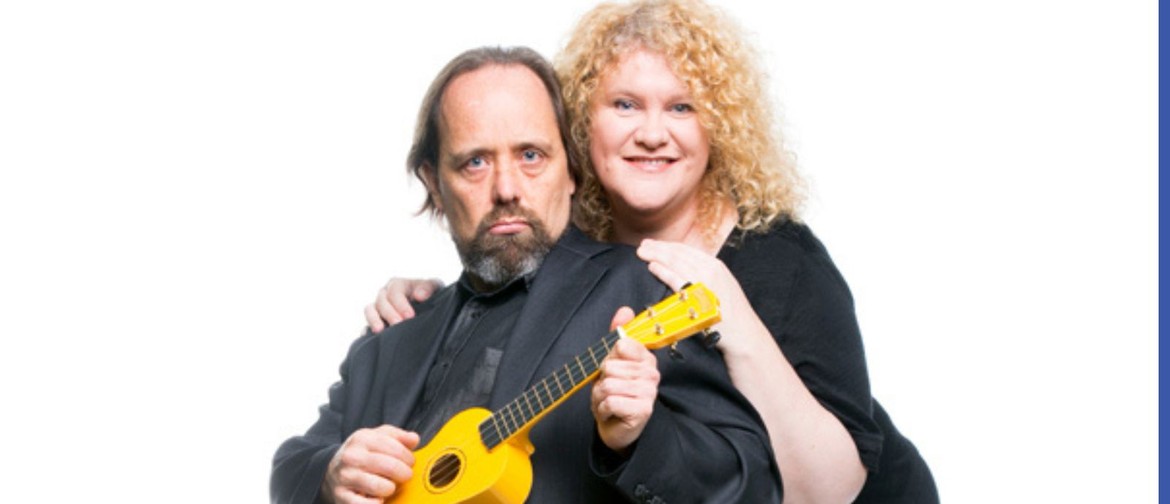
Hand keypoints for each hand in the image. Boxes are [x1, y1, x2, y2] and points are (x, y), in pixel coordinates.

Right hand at [321, 425, 418, 503]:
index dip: (408, 457)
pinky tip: (377, 498)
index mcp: (362, 439)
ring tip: (388, 485)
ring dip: (390, 488)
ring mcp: (346, 477)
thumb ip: (398, 436)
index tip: (410, 462)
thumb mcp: (376, 437)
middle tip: (404, 475)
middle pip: (391, 467)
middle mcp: (352, 457)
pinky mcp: (342, 497)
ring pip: (382, 487)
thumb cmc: (361, 454)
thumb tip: (414, 439)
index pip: (395, 448)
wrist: (329, 471)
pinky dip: (377, 503)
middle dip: (404, 474)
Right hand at [364, 278, 443, 331]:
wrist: (428, 310)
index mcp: (398, 285)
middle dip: (389, 313)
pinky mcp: (375, 322)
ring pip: (370, 310)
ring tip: (380, 330)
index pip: (394, 291)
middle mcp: (385, 295)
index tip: (410, 316)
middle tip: (398, 324)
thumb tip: (419, 295)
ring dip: (374, 320)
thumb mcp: (434, 287)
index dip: (401, 303)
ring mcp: (378, 309)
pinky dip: (366, 331)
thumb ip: (428, 287)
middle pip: (381, 301)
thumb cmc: (430, 296)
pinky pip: (366, 325)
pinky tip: (371, 337)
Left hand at [591, 307, 659, 454]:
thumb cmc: (614, 393)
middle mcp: (652, 372)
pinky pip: (610, 401)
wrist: (616, 428)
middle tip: (608, 392)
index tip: (613, 369)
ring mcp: (649, 391)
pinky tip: (611, 413)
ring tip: (608, 402)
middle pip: (609, 366)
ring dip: (599, 397)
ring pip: (608, 384)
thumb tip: (625, 310)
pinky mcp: (643, 409)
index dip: (609, 357)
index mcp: (646, 358)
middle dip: (600, 382)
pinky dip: (603, 410)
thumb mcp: (612, 362)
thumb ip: (617, 335)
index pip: (622, 344)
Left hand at [636, 239, 766, 357]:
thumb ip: (704, 276)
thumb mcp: (720, 287)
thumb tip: (684, 270)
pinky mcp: (700, 297)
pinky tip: (652, 267)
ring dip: (657, 255)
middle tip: (642, 245)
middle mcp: (712, 270)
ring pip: (676, 263)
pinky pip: (678, 280)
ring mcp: (706, 282)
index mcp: (716, 265)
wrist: (745, 334)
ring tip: (642, 253)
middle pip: (679, 253)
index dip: (667, 245)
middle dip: (658, 248)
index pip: (686, 250)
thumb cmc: (730, 314)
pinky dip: (663, 271)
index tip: (652, 244)